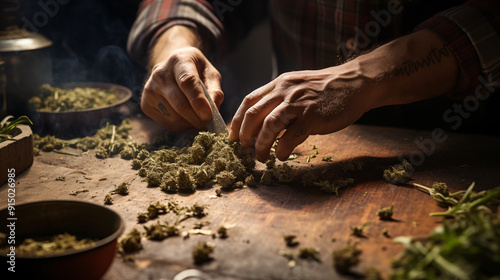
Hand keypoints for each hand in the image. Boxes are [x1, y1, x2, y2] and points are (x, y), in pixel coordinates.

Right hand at [140, 26, 222, 132]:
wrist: (171, 67)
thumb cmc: (195, 71)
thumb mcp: (210, 73)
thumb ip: (215, 90)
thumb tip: (214, 111)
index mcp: (179, 60)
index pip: (187, 82)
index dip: (198, 101)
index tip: (208, 116)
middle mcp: (159, 74)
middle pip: (180, 104)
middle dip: (197, 118)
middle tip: (210, 125)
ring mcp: (150, 90)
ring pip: (174, 117)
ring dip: (191, 123)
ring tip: (199, 119)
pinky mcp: (145, 105)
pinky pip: (168, 123)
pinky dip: (182, 126)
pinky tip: (186, 118)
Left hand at [230, 30, 459, 162]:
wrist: (355, 83)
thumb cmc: (326, 89)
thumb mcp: (298, 87)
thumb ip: (280, 101)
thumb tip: (263, 125)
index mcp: (279, 84)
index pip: (249, 101)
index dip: (237, 120)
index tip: (233, 136)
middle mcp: (284, 91)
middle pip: (253, 114)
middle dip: (243, 135)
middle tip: (242, 150)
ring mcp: (298, 104)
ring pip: (268, 126)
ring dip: (260, 145)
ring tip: (260, 157)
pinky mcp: (312, 117)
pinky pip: (290, 137)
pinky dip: (281, 149)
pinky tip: (280, 156)